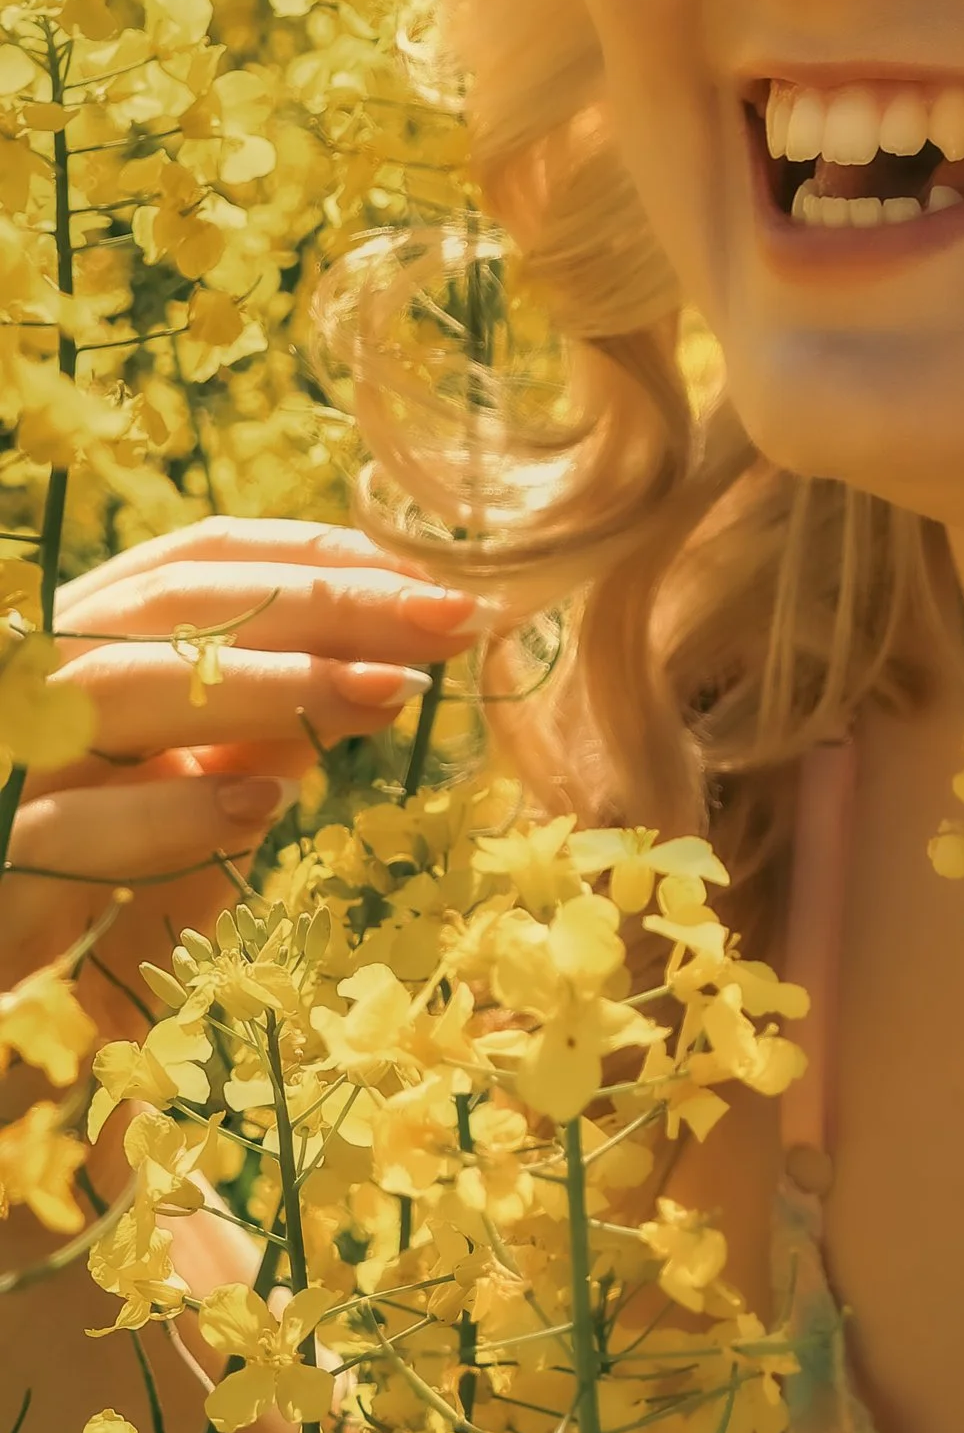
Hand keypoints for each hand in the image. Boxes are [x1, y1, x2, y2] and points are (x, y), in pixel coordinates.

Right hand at [2, 516, 501, 998]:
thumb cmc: (76, 877)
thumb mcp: (181, 790)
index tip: (427, 580)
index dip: (313, 555)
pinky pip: (76, 825)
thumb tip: (380, 677)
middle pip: (178, 604)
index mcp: (78, 642)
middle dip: (325, 602)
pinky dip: (174, 809)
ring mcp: (5, 762)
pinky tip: (265, 803)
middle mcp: (31, 680)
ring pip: (125, 686)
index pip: (195, 559)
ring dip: (270, 684)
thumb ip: (256, 731)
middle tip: (450, 619)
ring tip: (389, 690)